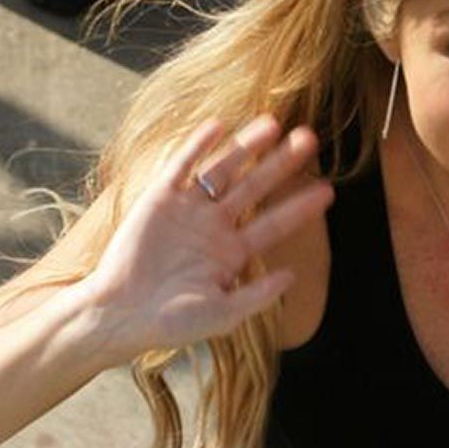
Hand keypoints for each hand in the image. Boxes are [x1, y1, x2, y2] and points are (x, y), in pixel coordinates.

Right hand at [72, 116, 332, 367]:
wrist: (120, 315)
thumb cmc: (171, 323)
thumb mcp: (222, 315)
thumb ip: (257, 296)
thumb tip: (293, 277)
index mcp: (232, 252)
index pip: (274, 223)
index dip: (300, 207)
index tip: (328, 190)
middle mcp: (214, 226)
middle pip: (255, 187)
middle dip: (281, 164)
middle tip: (309, 139)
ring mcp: (188, 210)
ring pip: (224, 170)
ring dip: (247, 147)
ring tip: (273, 124)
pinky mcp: (159, 200)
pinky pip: (182, 166)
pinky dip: (198, 146)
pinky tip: (219, 126)